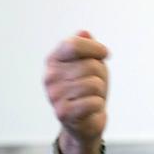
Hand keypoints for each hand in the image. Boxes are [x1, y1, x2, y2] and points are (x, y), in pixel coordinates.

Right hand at [44, 31, 108, 153]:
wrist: (86, 121)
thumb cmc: (89, 89)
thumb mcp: (91, 64)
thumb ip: (86, 47)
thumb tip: (84, 33)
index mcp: (54, 60)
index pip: (73, 44)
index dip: (95, 48)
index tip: (105, 54)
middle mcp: (49, 76)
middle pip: (90, 65)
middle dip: (101, 75)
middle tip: (95, 86)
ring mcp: (53, 95)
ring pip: (94, 84)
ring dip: (100, 92)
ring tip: (91, 97)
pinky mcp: (61, 113)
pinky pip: (93, 102)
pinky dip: (98, 105)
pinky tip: (90, 109)